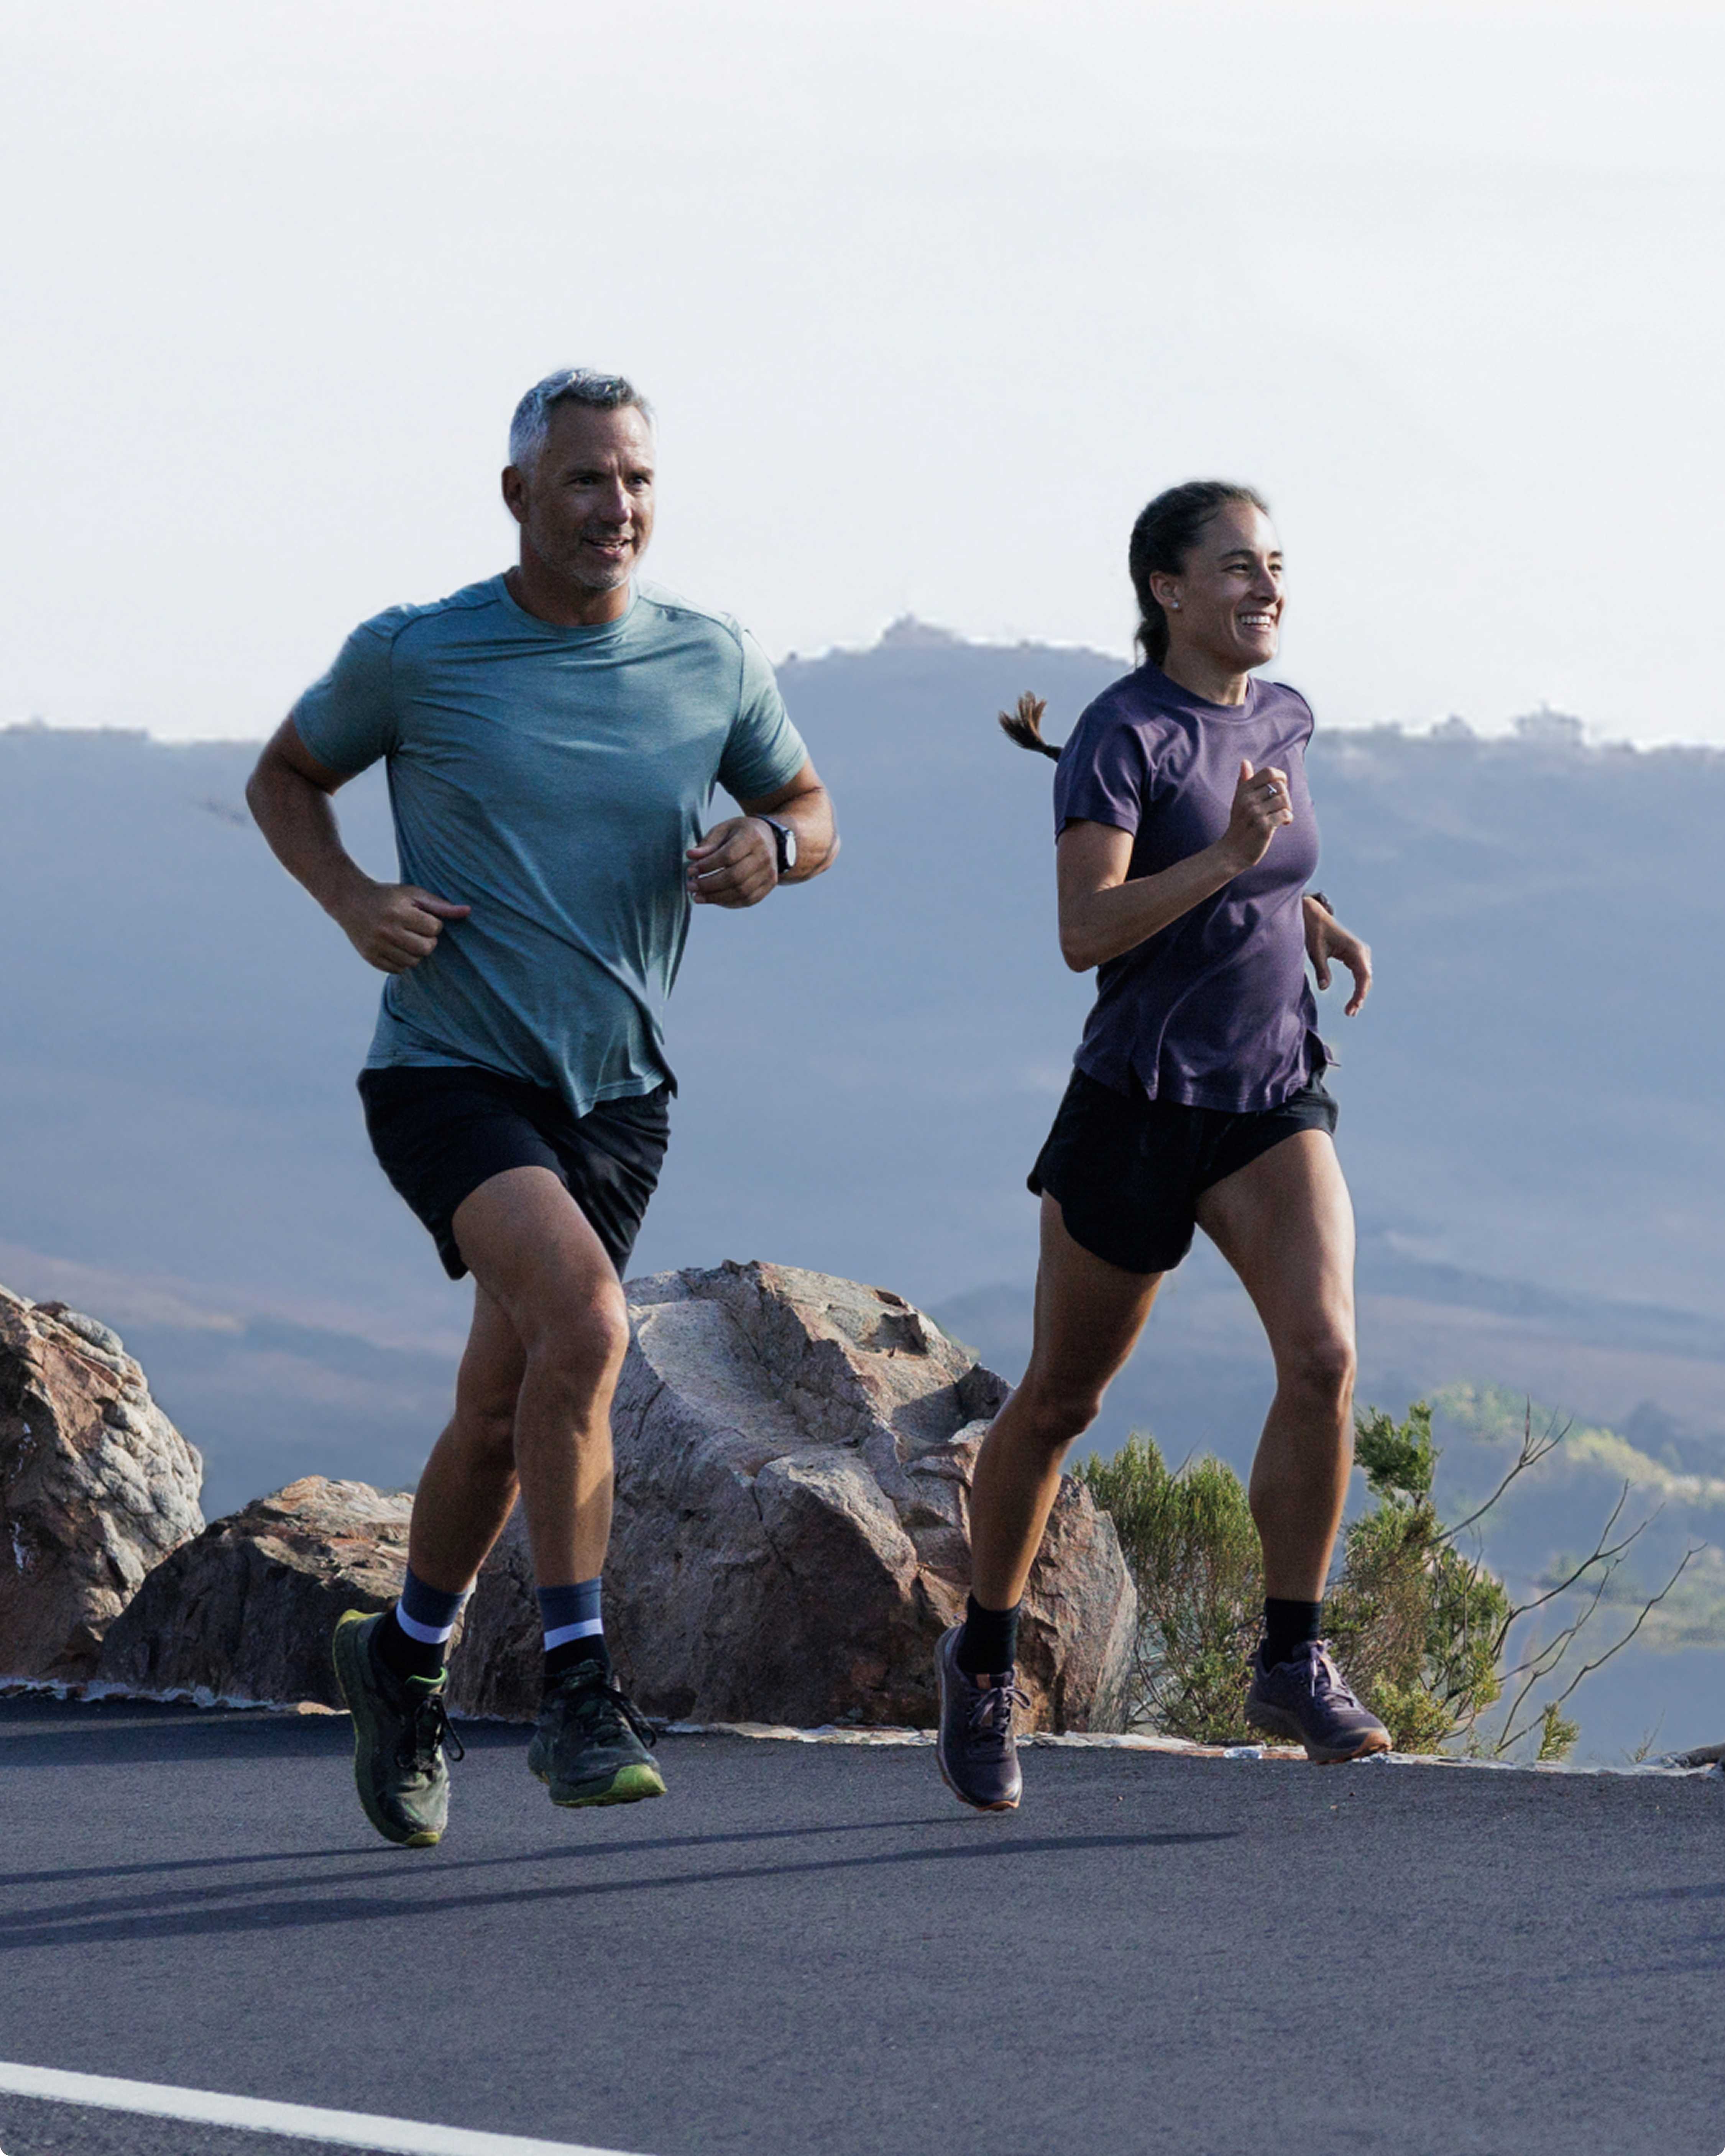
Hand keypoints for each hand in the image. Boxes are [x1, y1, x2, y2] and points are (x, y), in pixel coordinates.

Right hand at [334, 882, 469, 973]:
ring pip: (413, 962)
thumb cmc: (388, 896)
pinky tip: (396, 947)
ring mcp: (377, 946)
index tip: (422, 918)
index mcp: (399, 912)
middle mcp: (386, 931)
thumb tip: (468, 911)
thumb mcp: (413, 894)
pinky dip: (402, 961)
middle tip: (418, 931)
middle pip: (426, 949)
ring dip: (416, 952)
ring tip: (406, 938)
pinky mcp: (370, 958)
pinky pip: (398, 970)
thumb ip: (440, 905)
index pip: (434, 928)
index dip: (433, 924)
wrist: (350, 901)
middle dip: (428, 940)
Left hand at [686, 816, 776, 907]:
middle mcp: (764, 855)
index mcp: (752, 837)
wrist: (770, 838)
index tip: (690, 870)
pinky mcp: (770, 885)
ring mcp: (769, 872)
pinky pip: (748, 900)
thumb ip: (708, 844)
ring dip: (716, 897)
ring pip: (741, 892)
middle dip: (709, 885)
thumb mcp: (723, 830)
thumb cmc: (740, 833)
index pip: (728, 856)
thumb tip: (690, 856)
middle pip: (734, 877)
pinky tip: (714, 900)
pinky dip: (728, 903)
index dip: (707, 866)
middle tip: (691, 887)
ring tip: (697, 897)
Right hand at [1216, 758, 1292, 872]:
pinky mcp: (1263, 827)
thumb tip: (1245, 762)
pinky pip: (1285, 814)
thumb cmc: (1239, 825)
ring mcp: (1255, 813)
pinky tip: (1283, 824)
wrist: (1232, 852)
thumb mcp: (1238, 801)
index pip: (1269, 772)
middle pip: (1280, 786)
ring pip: (1285, 800)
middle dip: (1285, 797)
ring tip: (1281, 816)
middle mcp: (1248, 800)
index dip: (1281, 778)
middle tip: (1281, 808)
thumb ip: (1244, 781)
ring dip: (1288, 809)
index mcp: (1244, 790)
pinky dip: (1288, 819)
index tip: (1280, 789)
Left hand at [1304, 898, 1371, 1015]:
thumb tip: (1324, 988)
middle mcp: (1361, 951)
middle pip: (1366, 979)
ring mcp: (1360, 954)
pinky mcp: (1355, 956)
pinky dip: (1358, 987)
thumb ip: (1321, 969)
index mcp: (1354, 949)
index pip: (1363, 976)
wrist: (1315, 918)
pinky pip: (1360, 974)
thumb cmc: (1314, 932)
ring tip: (1350, 1011)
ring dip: (1359, 994)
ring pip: (1364, 978)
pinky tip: (1353, 1001)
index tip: (1354, 1007)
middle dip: (1359, 997)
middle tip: (1349, 1013)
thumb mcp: (1315, 951)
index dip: (1360, 993)